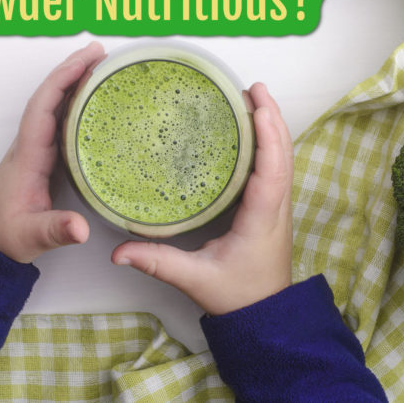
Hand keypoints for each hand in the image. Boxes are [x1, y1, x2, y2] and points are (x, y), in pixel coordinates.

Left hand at [0, 42, 105, 262]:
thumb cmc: (5, 236)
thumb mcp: (31, 236)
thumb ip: (55, 231)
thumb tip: (82, 229)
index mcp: (28, 155)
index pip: (43, 107)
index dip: (63, 81)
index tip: (86, 62)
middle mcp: (31, 144)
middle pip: (49, 96)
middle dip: (72, 70)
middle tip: (101, 51)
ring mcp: (36, 147)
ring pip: (54, 104)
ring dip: (74, 81)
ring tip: (101, 64)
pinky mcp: (44, 155)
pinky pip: (60, 118)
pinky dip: (75, 100)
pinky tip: (93, 97)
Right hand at [111, 83, 293, 314]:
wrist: (264, 314)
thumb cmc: (237, 296)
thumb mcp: (195, 279)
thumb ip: (158, 262)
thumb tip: (119, 252)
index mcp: (260, 219)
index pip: (271, 171)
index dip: (268, 136)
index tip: (258, 105)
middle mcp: (275, 207)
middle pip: (283, 153)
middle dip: (271, 117)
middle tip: (252, 87)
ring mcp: (277, 206)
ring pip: (284, 157)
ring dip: (273, 126)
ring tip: (254, 98)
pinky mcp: (271, 207)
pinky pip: (276, 166)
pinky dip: (270, 141)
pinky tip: (253, 130)